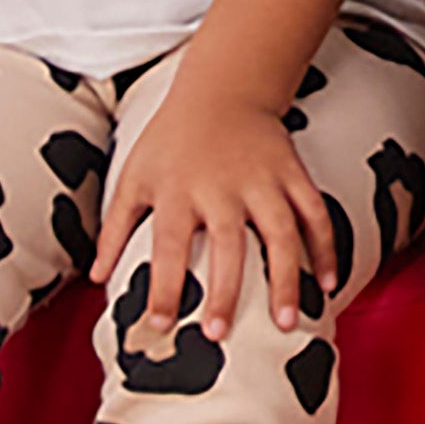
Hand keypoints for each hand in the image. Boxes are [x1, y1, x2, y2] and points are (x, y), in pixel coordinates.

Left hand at [93, 80, 336, 350]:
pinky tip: (327, 285)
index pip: (168, 244)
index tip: (159, 324)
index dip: (164, 286)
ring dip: (285, 279)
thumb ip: (114, 226)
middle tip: (220, 334)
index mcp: (177, 189)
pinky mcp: (292, 172)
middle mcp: (221, 186)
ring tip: (286, 323)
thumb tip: (96, 277)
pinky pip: (315, 213)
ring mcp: (263, 179)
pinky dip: (325, 248)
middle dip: (226, 291)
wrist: (223, 89)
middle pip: (228, 243)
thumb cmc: (171, 140)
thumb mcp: (134, 175)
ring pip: (281, 232)